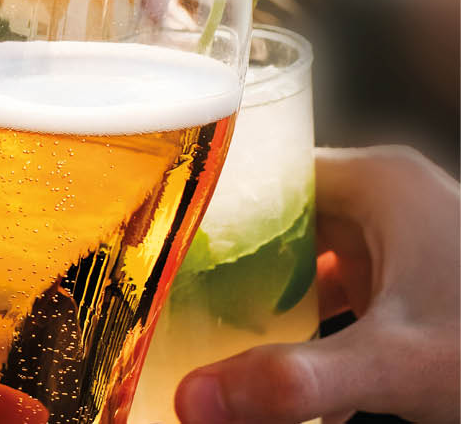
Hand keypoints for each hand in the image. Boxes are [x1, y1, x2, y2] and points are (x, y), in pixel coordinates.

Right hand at [175, 146, 459, 423]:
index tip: (158, 250)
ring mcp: (402, 240)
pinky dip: (310, 329)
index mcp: (375, 181)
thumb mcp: (393, 361)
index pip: (260, 175)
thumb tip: (193, 397)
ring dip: (267, 303)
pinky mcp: (415, 281)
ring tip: (210, 337)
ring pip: (305, 262)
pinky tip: (286, 373)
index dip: (207, 211)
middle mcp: (386, 198)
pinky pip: (338, 293)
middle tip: (172, 302)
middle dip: (230, 268)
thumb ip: (294, 379)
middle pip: (275, 222)